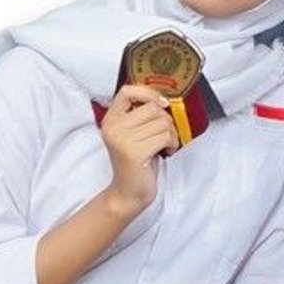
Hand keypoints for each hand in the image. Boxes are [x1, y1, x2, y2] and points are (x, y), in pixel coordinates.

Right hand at [97, 83, 180, 215]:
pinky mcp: (135, 152)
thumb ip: (142, 115)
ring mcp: (122, 140)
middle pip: (152, 108)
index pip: (127, 91)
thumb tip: (165, 99)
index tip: (162, 103)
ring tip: (165, 145)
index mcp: (111, 120)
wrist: (128, 192)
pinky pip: (165, 136)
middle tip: (165, 135)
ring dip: (172, 134)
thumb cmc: (137, 161)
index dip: (148, 92)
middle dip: (166, 120)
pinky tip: (166, 152)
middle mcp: (113, 127)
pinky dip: (172, 143)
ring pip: (162, 122)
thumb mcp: (134, 133)